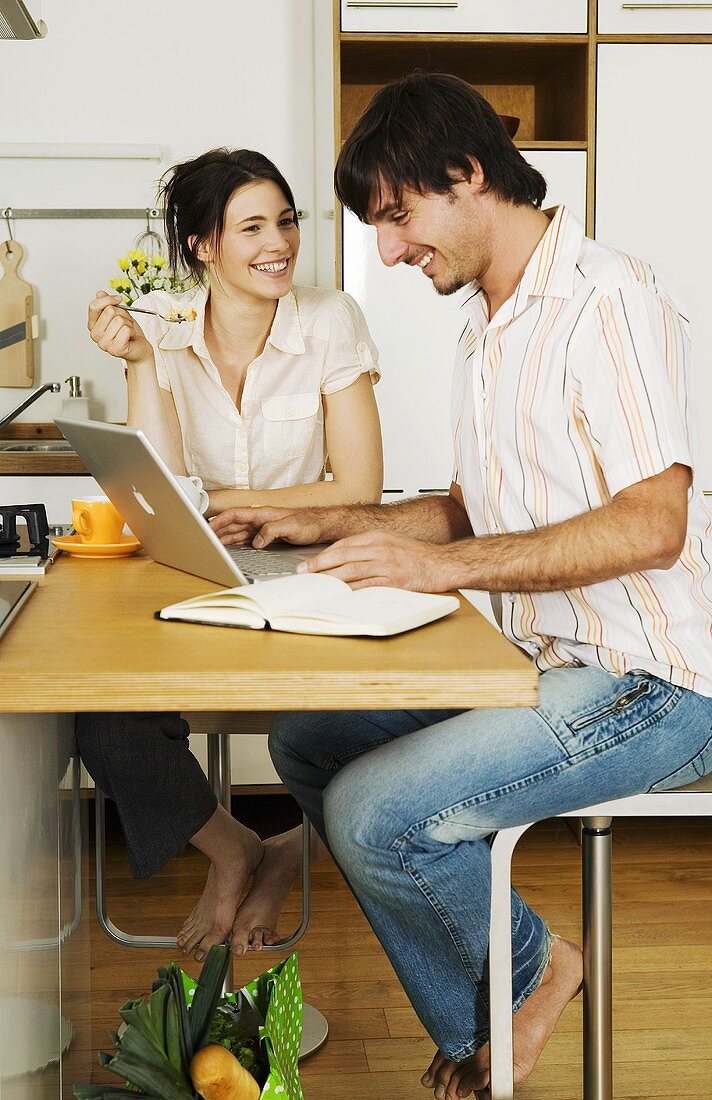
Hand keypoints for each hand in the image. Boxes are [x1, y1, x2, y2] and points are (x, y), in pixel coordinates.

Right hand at [88, 290, 151, 364]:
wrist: (140, 348)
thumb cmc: (128, 332)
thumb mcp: (118, 314)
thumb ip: (108, 304)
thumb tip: (100, 293)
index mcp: (92, 325)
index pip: (94, 306)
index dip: (108, 299)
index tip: (119, 299)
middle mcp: (95, 335)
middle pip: (109, 311)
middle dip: (123, 313)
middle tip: (126, 322)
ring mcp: (104, 344)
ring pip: (119, 320)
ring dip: (128, 323)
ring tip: (128, 331)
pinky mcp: (115, 349)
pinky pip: (126, 330)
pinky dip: (132, 331)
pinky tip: (130, 337)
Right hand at [209, 506, 328, 547]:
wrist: (322, 526)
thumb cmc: (309, 522)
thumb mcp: (291, 526)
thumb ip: (271, 531)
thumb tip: (256, 542)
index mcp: (263, 513)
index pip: (235, 515)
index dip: (220, 521)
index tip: (208, 528)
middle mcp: (260, 519)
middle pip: (233, 523)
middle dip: (218, 530)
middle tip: (204, 539)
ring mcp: (263, 527)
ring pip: (238, 531)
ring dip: (225, 537)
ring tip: (213, 544)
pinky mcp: (267, 535)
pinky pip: (247, 538)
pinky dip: (236, 542)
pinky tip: (231, 547)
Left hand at [296, 530, 451, 590]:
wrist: (443, 563)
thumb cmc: (418, 556)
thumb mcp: (392, 543)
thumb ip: (370, 549)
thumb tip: (345, 560)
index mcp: (378, 537)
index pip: (343, 544)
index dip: (323, 555)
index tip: (309, 564)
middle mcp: (380, 548)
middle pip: (342, 555)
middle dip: (319, 565)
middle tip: (304, 573)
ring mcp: (387, 564)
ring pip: (351, 570)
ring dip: (330, 579)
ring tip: (316, 586)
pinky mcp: (394, 580)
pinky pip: (367, 586)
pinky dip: (351, 591)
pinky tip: (340, 595)